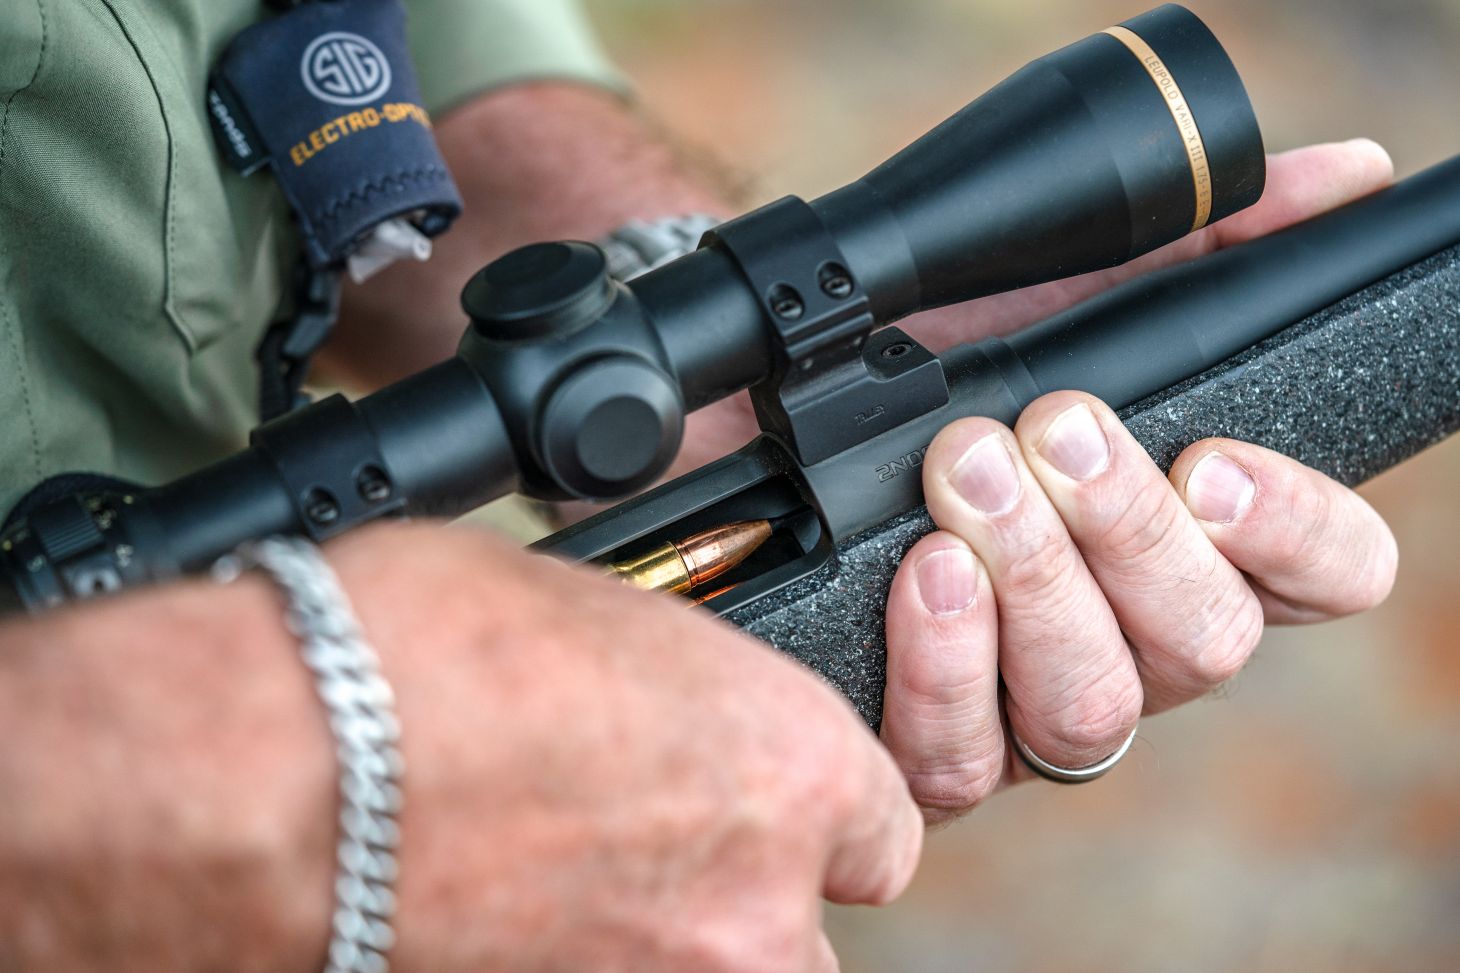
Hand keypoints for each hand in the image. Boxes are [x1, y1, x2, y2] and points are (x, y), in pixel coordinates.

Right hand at [0, 524, 920, 971]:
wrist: (256, 777)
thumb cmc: (406, 655)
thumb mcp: (587, 616)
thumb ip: (673, 691)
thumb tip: (662, 715)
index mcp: (789, 766)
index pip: (879, 824)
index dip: (818, 812)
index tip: (761, 805)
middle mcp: (752, 908)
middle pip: (802, 935)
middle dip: (740, 897)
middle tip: (642, 854)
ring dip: (665, 947)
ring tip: (566, 893)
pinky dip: (583, 968)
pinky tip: (506, 921)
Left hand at [874, 139, 1400, 821]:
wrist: (782, 408)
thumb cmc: (945, 359)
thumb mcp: (1066, 293)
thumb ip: (1202, 247)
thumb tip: (1341, 179)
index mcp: (1199, 548)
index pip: (1326, 573)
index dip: (1298, 529)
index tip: (1213, 461)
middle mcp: (1135, 644)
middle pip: (1203, 641)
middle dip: (1127, 528)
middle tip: (1051, 427)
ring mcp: (1035, 709)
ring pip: (1090, 707)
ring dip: (1035, 580)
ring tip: (967, 475)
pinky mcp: (937, 748)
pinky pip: (963, 755)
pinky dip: (945, 665)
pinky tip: (923, 576)